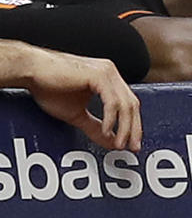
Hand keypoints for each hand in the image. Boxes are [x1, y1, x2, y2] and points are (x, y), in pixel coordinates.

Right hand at [26, 48, 141, 151]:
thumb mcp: (76, 113)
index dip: (133, 125)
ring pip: (125, 104)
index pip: (129, 104)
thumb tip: (111, 141)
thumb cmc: (49, 86)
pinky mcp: (98, 75)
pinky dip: (111, 118)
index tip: (132, 143)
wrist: (31, 70)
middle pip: (132, 105)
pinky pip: (111, 100)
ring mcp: (107, 72)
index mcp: (109, 79)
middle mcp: (111, 74)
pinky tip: (107, 130)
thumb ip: (94, 127)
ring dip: (125, 127)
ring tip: (119, 143)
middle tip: (133, 147)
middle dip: (134, 129)